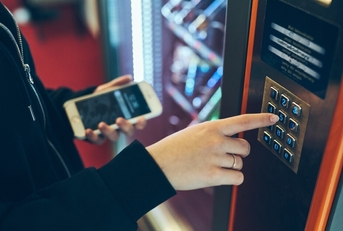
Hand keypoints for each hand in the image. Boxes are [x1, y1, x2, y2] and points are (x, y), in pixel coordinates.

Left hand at [85, 75, 146, 144]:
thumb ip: (118, 85)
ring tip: (101, 123)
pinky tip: (88, 130)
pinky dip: (93, 136)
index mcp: (127, 116)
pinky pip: (97, 140)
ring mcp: (110, 133)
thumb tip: (129, 78)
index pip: (139, 121)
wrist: (81, 107)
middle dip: (126, 126)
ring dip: (109, 131)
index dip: (142, 122)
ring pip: (114, 137)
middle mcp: (121, 126)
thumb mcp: (107, 90)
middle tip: (119, 119)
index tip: (141, 118)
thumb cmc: (100, 100)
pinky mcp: (98, 137)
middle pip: (129, 131)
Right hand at [146, 113, 278, 189]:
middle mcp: (216, 140)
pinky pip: (237, 178)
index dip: (261, 119)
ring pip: (240, 164)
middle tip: (224, 155)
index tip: (274, 119)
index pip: (243, 121)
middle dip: (239, 153)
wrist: (158, 164)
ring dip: (231, 167)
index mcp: (212, 127)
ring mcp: (215, 158)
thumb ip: (213, 131)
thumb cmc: (174, 148)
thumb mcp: (194, 131)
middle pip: (245, 148)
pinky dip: (232, 179)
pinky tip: (218, 176)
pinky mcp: (213, 175)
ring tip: (213, 165)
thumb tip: (229, 134)